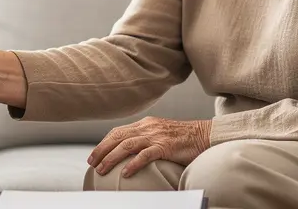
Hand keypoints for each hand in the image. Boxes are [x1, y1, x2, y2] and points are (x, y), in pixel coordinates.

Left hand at [87, 117, 210, 177]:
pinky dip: (133, 164)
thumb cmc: (184, 138)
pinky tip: (126, 173)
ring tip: (102, 169)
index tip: (94, 155)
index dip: (104, 143)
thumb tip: (130, 150)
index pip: (118, 132)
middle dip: (102, 150)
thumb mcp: (160, 133)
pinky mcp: (166, 146)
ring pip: (127, 145)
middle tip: (92, 163)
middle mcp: (147, 127)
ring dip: (112, 158)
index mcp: (145, 124)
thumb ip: (146, 138)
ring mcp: (156, 136)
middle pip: (118, 137)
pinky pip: (145, 155)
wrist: (205, 135)